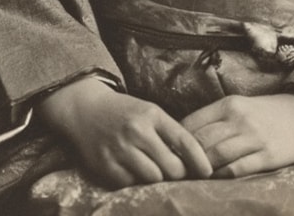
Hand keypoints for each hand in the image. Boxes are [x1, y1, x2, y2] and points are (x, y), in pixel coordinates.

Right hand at [37, 77, 213, 188]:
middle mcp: (137, 131)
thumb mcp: (149, 112)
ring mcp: (121, 149)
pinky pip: (131, 183)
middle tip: (176, 172)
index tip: (208, 171)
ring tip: (154, 169)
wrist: (86, 109)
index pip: (184, 140)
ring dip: (157, 178)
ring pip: (153, 178)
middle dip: (177, 173)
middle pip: (171, 167)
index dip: (199, 160)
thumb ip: (168, 132)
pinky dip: (136, 181)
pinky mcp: (106, 165)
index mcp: (152, 115)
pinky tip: (133, 170)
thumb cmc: (125, 113)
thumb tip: (193, 160)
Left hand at [181, 93, 293, 178]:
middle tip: (173, 173)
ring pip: (216, 156)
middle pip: (201, 141)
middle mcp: (239, 119)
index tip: (166, 155)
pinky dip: (223, 176)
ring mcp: (254, 137)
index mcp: (229, 105)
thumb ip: (214, 120)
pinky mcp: (268, 155)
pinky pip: (239, 169)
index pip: (192, 123)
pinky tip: (215, 180)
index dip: (176, 142)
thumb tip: (182, 139)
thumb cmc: (266, 113)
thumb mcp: (239, 107)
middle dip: (184, 159)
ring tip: (190, 180)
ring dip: (201, 170)